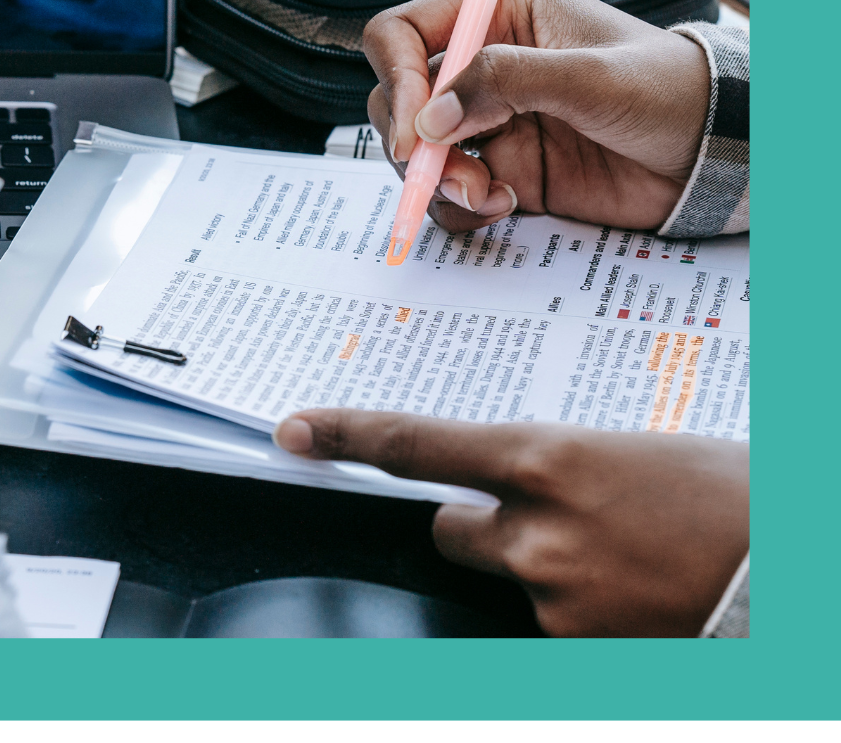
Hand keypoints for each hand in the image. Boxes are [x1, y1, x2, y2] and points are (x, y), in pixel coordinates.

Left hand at [275, 409, 747, 636]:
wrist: (786, 572)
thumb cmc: (724, 495)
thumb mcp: (628, 453)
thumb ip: (553, 465)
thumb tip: (509, 480)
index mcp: (545, 457)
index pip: (415, 444)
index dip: (347, 436)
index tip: (296, 431)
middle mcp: (534, 533)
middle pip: (447, 528)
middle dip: (474, 526)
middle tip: (539, 520)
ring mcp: (552, 601)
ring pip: (503, 581)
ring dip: (536, 571)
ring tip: (617, 558)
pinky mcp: (574, 652)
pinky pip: (546, 626)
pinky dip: (573, 612)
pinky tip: (627, 596)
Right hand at [363, 0, 710, 232]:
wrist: (713, 156)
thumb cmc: (667, 91)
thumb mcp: (591, 77)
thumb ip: (507, 82)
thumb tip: (430, 118)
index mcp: (499, 13)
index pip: (404, 33)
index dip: (399, 78)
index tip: (415, 131)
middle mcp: (483, 65)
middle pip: (399, 98)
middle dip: (414, 143)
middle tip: (452, 174)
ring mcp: (488, 121)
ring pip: (417, 152)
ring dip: (438, 180)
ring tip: (489, 194)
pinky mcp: (501, 169)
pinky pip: (449, 194)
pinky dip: (460, 208)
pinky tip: (505, 204)